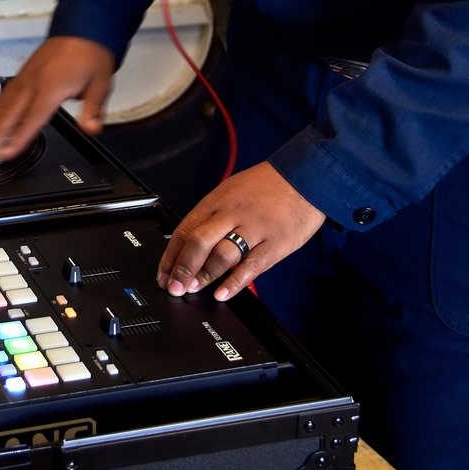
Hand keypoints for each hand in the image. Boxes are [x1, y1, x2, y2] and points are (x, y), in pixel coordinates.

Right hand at [0, 36, 115, 158]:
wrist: (84, 24)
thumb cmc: (91, 53)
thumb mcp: (101, 82)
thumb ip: (93, 108)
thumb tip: (92, 128)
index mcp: (51, 89)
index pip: (31, 121)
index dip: (17, 140)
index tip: (4, 154)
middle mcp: (33, 84)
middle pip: (10, 115)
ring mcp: (26, 78)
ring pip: (2, 104)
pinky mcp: (24, 73)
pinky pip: (4, 93)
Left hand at [157, 162, 325, 300]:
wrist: (305, 176)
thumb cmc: (267, 185)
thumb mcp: (232, 190)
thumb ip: (213, 214)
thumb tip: (191, 241)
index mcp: (218, 200)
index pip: (185, 229)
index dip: (171, 255)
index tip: (163, 274)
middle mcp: (232, 213)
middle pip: (198, 242)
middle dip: (182, 268)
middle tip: (174, 287)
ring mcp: (254, 229)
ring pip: (221, 255)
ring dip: (204, 276)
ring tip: (194, 289)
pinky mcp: (276, 243)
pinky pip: (251, 266)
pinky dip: (234, 283)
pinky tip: (222, 294)